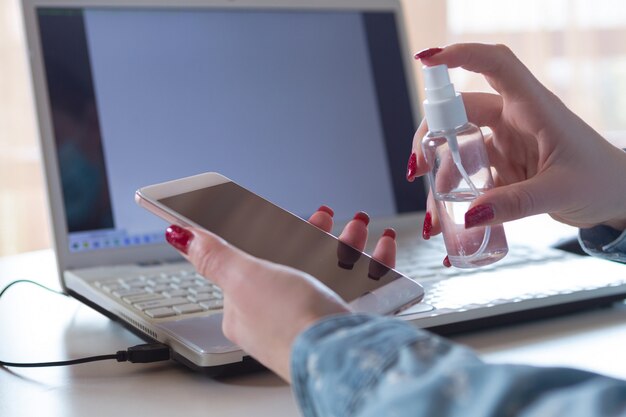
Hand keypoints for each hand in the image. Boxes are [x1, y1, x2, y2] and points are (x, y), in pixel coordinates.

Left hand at [164, 207, 396, 381]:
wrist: (340, 354)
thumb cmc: (289, 322)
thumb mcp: (246, 278)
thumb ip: (215, 255)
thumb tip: (179, 235)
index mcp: (245, 306)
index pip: (251, 260)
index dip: (268, 233)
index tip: (285, 216)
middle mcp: (276, 314)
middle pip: (293, 261)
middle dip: (315, 233)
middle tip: (326, 216)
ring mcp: (309, 319)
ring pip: (328, 269)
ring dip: (345, 243)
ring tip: (360, 226)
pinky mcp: (339, 322)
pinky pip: (357, 285)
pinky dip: (370, 263)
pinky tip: (381, 248)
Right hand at [409, 43, 625, 239]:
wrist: (617, 199)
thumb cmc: (602, 181)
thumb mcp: (561, 191)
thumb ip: (516, 203)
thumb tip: (470, 215)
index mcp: (534, 108)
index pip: (496, 65)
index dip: (461, 55)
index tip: (427, 60)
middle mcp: (514, 119)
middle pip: (460, 111)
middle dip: (431, 135)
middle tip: (419, 167)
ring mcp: (505, 143)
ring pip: (458, 146)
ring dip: (440, 175)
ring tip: (436, 211)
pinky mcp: (502, 166)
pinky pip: (468, 174)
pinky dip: (454, 194)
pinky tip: (447, 218)